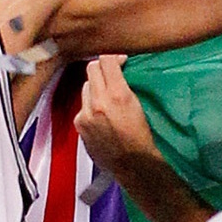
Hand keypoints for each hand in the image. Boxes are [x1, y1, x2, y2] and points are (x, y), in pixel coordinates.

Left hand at [71, 56, 162, 175]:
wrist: (133, 164)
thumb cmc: (142, 136)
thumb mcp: (138, 104)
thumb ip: (123, 84)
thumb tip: (116, 68)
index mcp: (118, 95)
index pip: (106, 60)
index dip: (113, 57)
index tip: (119, 62)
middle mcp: (98, 102)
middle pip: (92, 69)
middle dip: (102, 69)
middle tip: (112, 74)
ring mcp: (86, 114)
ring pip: (86, 87)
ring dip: (95, 88)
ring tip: (107, 97)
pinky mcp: (80, 125)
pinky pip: (82, 106)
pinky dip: (90, 107)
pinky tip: (101, 115)